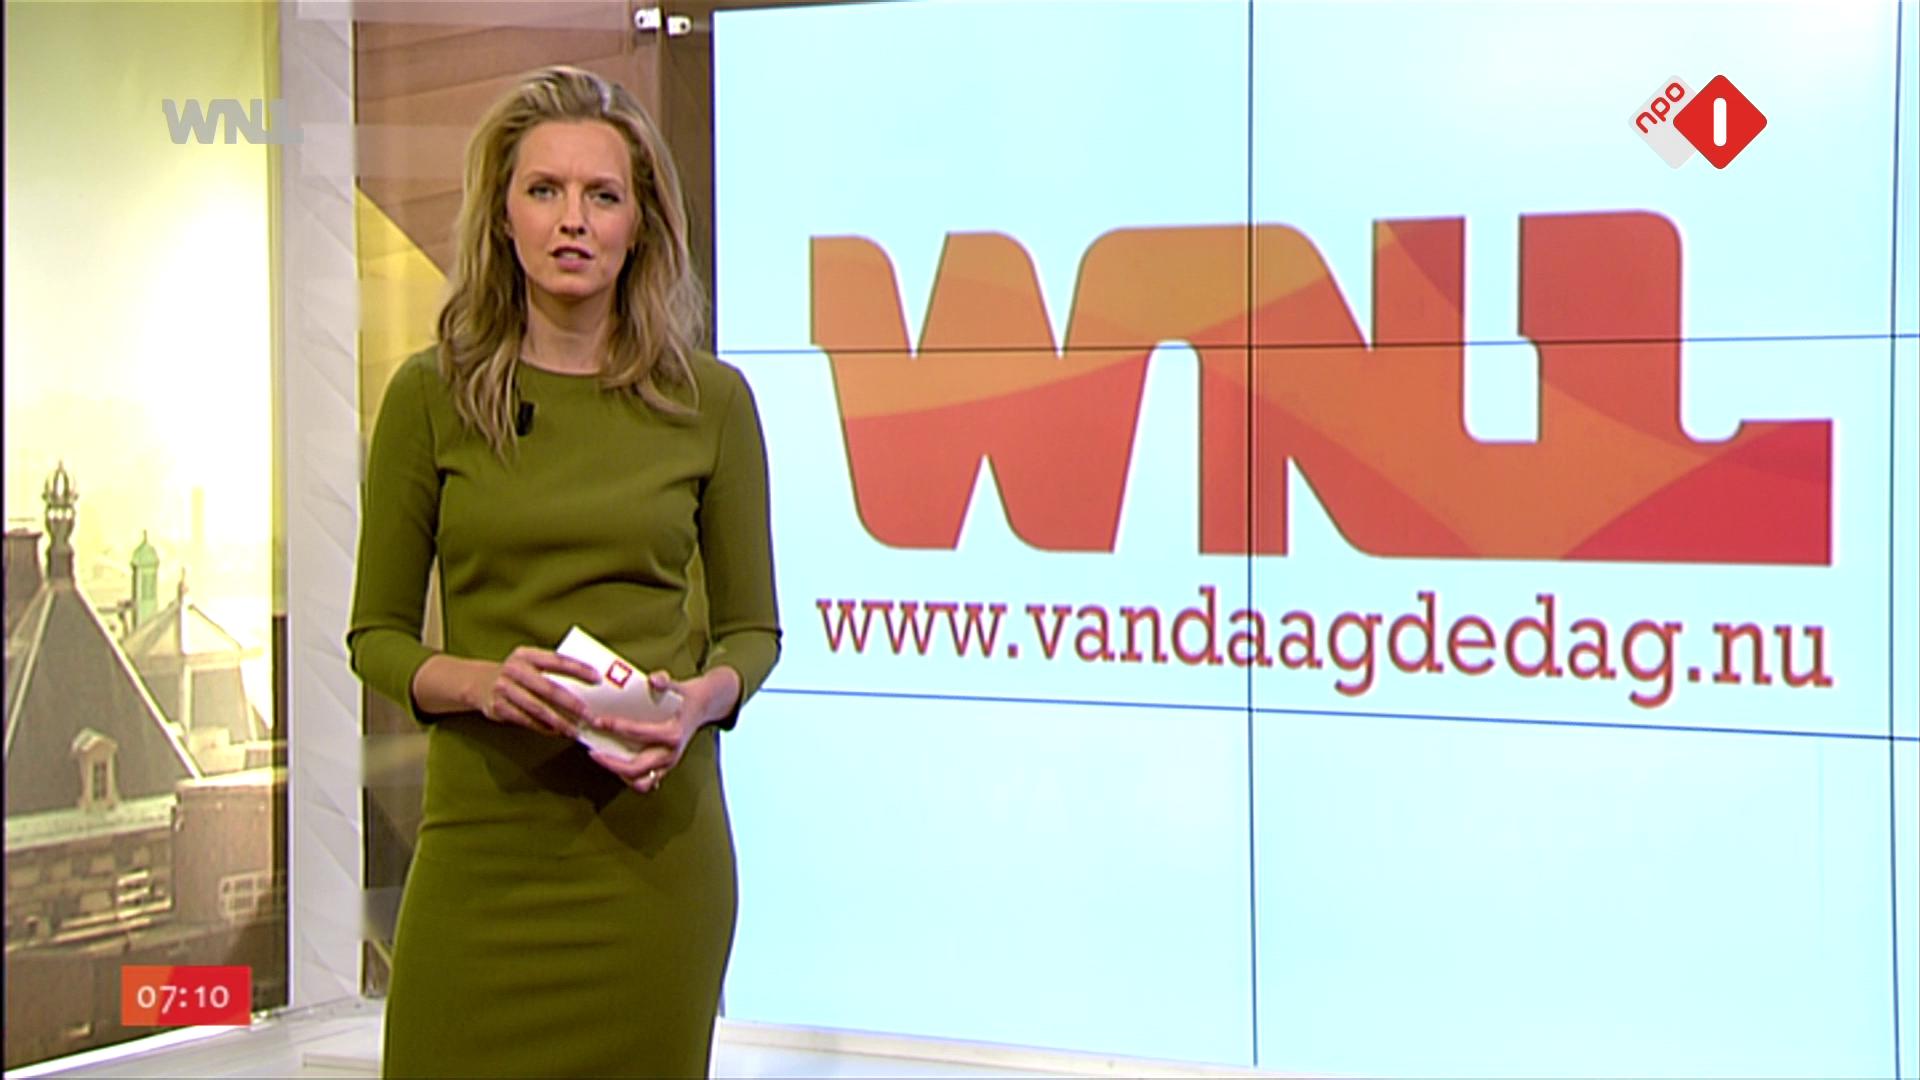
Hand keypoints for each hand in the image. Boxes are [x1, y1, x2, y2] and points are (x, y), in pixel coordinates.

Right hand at [471, 646, 598, 737]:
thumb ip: (552, 669)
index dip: (578, 669)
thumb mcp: (530, 663)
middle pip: (549, 688)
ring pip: (537, 709)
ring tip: (575, 730)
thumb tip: (588, 683)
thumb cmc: (517, 674)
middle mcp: (514, 669)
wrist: (480, 683)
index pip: (557, 660)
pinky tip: (557, 732)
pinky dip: (544, 728)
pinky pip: (526, 720)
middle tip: (590, 715)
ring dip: (559, 722)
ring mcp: (504, 689)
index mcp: (527, 655)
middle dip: (572, 704)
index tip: (597, 678)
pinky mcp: (499, 707)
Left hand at [585, 668, 740, 792]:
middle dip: (610, 762)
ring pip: (640, 782)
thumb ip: (665, 682)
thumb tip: (654, 679)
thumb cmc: (687, 696)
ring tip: (602, 759)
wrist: (705, 706)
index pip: (638, 734)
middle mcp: (671, 753)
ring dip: (619, 773)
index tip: (598, 721)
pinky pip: (645, 781)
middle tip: (592, 751)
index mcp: (673, 734)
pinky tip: (614, 764)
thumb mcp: (679, 686)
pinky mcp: (665, 767)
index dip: (616, 727)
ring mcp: (669, 763)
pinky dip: (628, 777)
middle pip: (635, 767)